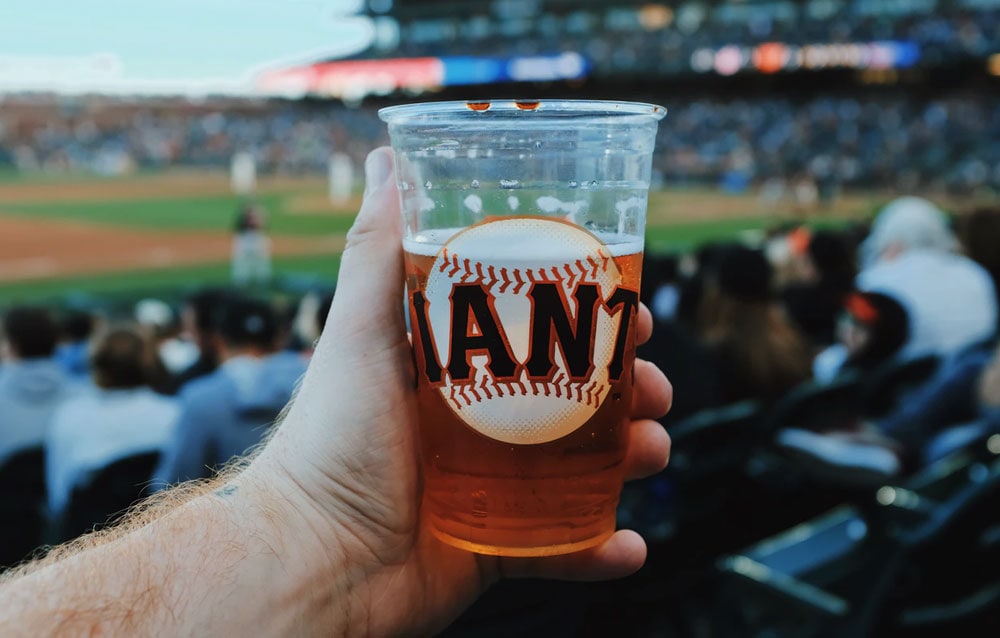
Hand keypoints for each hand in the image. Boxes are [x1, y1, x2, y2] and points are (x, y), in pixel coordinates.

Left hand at [256, 147, 672, 635]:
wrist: (309, 563)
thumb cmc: (326, 445)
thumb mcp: (358, 333)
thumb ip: (375, 250)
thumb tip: (385, 158)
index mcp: (456, 373)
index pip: (541, 335)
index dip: (592, 323)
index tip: (630, 312)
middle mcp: (477, 427)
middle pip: (575, 399)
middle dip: (627, 390)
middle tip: (652, 388)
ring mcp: (491, 489)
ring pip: (583, 469)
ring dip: (629, 458)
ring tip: (651, 450)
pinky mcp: (494, 548)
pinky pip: (561, 548)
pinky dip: (602, 547)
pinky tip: (627, 543)